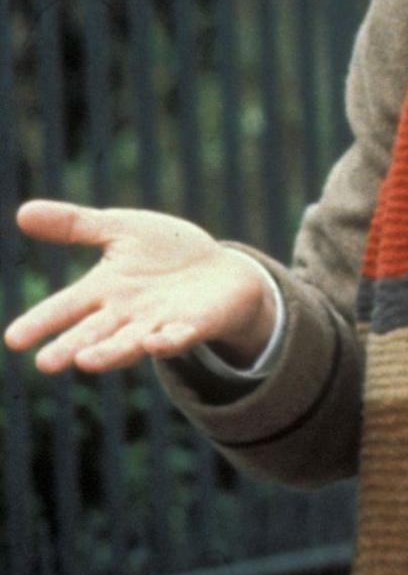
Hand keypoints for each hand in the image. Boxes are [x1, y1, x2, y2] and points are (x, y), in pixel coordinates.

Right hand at [4, 201, 276, 374]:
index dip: (41, 322)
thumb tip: (22, 212)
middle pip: (93, 333)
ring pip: (129, 342)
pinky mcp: (192, 325)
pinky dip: (167, 341)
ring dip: (110, 353)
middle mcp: (126, 314)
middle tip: (45, 363)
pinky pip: (179, 337)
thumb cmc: (165, 252)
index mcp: (105, 290)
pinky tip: (155, 343)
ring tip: (86, 362)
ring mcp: (158, 323)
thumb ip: (75, 225)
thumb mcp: (120, 229)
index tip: (13, 339)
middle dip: (70, 347)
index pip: (66, 307)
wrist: (220, 273)